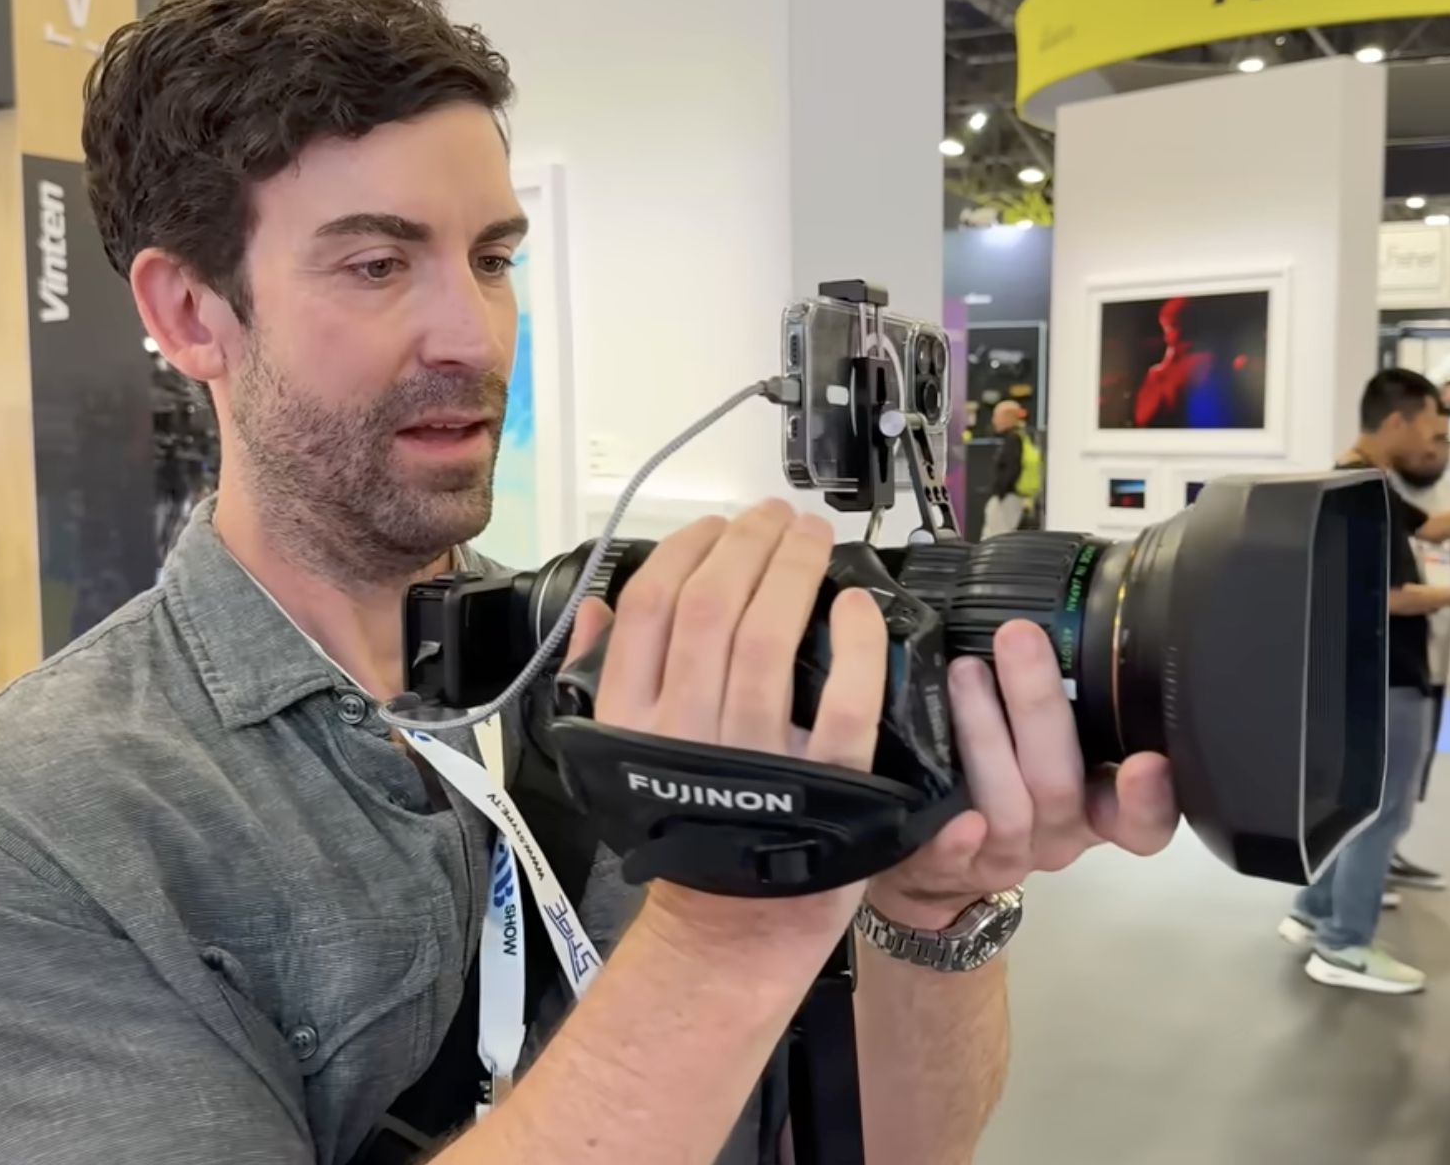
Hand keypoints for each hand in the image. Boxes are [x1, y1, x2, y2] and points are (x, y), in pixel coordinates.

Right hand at [564, 500, 888, 953]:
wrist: (731, 929)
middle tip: (778, 520)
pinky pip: (845, 702)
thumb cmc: (684, 834)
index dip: (688, 549)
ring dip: (795, 572)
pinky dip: (854, 644)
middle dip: (749, 544)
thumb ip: (595, 678)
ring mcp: (755, 758)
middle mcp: (686, 733)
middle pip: (714, 606)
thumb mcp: (614, 758)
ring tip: (813, 540)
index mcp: (632, 721)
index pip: (652, 606)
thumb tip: (593, 606)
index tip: (719, 527)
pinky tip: (856, 606)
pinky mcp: (826, 784)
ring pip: (769, 639)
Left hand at [869, 620, 1178, 928]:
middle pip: (1064, 784)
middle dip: (1040, 705)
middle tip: (1019, 639)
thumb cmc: (998, 790)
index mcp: (1094, 802)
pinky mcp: (956, 870)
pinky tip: (954, 812)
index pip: (1143, 815)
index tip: (1147, 763)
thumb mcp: (1046, 749)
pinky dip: (956, 835)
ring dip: (987, 735)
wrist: (935, 867)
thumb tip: (1040, 612)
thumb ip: (1064, 699)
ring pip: (1012, 807)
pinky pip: (956, 855)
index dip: (1152, 797)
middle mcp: (1059, 831)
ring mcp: (1009, 853)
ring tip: (964, 673)